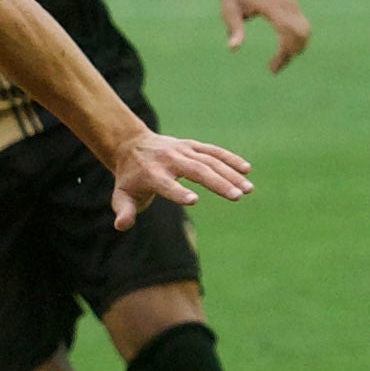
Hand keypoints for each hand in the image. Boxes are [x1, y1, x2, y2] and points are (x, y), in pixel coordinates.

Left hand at [108, 131, 252, 230]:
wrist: (131, 145)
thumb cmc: (129, 179)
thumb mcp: (121, 195)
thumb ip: (124, 211)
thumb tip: (121, 226)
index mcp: (151, 174)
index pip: (165, 183)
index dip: (178, 192)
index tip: (193, 200)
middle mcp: (168, 159)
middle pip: (196, 170)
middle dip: (217, 183)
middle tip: (237, 196)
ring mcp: (182, 150)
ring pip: (209, 160)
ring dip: (230, 174)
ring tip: (248, 190)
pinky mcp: (191, 145)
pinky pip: (213, 151)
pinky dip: (230, 159)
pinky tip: (247, 170)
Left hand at [216, 0, 310, 72]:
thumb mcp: (228, 10)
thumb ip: (233, 28)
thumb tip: (233, 48)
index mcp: (270, 4)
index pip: (286, 30)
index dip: (284, 50)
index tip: (272, 67)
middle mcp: (286, 3)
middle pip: (300, 33)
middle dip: (290, 53)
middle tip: (272, 69)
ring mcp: (291, 4)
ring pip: (304, 31)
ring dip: (295, 49)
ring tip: (275, 64)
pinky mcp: (292, 6)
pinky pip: (301, 26)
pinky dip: (296, 41)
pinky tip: (282, 52)